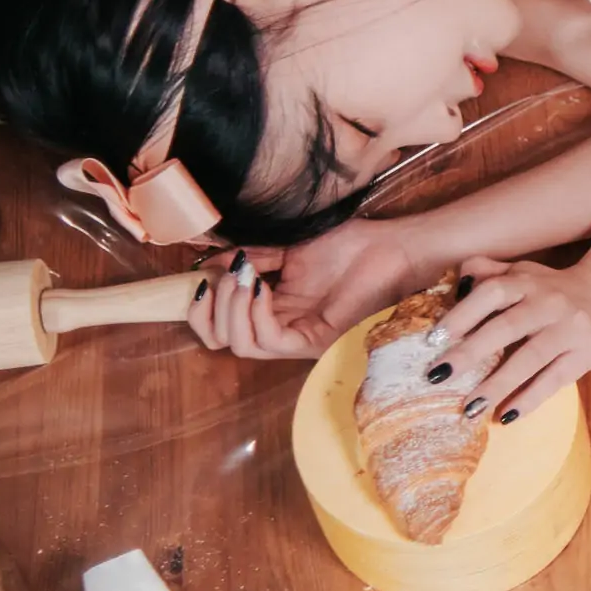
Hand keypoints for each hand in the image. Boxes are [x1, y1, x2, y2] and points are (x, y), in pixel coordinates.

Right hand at [184, 219, 428, 358]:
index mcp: (273, 310)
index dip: (200, 307)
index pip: (220, 327)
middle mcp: (283, 329)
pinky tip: (260, 288)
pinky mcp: (316, 340)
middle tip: (219, 279)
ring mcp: (299, 338)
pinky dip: (254, 313)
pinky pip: (270, 340)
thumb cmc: (349, 245)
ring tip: (241, 278)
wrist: (391, 246)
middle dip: (207, 311)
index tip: (199, 277)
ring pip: (242, 345)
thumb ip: (249, 256)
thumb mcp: (286, 248)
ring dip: (230, 308)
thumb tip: (207, 263)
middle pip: (222, 342)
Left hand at [430, 258, 590, 424]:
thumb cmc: (554, 290)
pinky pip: (555, 379)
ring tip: (469, 408)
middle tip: (438, 377)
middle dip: (470, 353)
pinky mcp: (588, 353)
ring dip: (498, 384)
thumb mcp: (524, 273)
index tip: (433, 341)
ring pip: (531, 358)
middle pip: (506, 327)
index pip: (491, 292)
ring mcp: (571, 328)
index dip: (461, 315)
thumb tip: (453, 282)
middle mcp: (549, 301)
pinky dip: (530, 398)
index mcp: (527, 281)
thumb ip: (489, 273)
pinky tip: (506, 415)